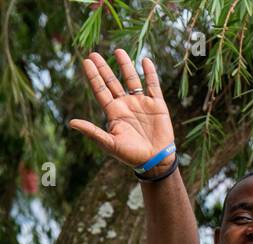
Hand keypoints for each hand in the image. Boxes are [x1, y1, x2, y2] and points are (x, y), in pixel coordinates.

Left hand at [69, 50, 174, 167]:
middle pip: (112, 82)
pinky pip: (153, 86)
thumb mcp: (110, 144)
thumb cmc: (131, 155)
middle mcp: (126, 105)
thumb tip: (71, 123)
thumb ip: (92, 131)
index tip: (86, 62)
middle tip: (94, 54)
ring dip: (125, 65)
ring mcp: (141, 104)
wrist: (156, 161)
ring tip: (118, 51)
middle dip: (104, 68)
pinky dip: (150, 73)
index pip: (101, 90)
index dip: (93, 76)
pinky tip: (145, 61)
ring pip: (132, 80)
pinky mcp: (157, 105)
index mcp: (114, 112)